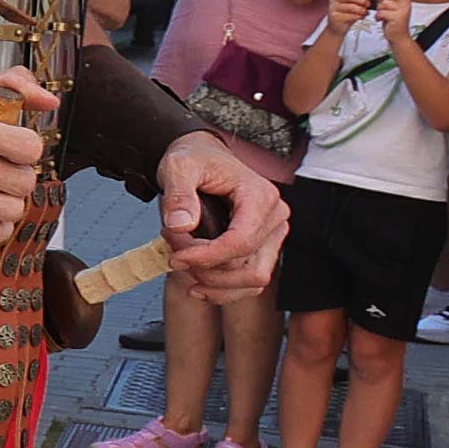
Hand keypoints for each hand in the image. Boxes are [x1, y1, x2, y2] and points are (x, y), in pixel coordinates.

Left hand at [149, 133, 291, 299]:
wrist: (203, 157)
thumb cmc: (196, 159)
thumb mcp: (178, 167)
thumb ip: (178, 195)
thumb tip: (180, 225)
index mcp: (260, 196)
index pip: (240, 242)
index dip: (206, 257)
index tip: (176, 257)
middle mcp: (274, 218)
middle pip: (248, 267)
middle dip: (205, 268)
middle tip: (174, 252)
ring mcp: (272, 236)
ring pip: (252, 281)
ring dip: (214, 283)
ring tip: (183, 263)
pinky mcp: (264, 249)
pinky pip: (250, 283)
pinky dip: (224, 290)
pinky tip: (198, 285)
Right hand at [320, 0, 371, 29]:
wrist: (338, 27)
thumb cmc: (348, 12)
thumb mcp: (352, 3)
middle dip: (361, 0)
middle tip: (368, 4)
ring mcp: (333, 8)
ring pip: (349, 6)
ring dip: (360, 9)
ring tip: (366, 12)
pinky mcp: (334, 17)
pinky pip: (347, 15)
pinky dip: (357, 16)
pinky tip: (361, 17)